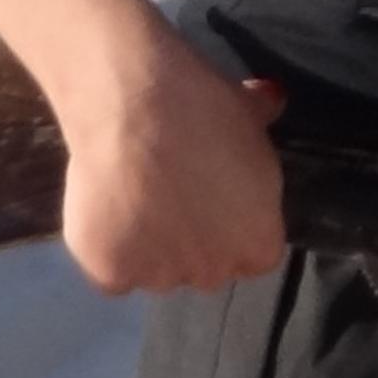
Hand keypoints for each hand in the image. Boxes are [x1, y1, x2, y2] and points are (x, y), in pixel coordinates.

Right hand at [55, 12, 289, 294]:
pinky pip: (110, 274)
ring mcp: (160, 278)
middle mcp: (215, 272)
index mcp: (260, 243)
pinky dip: (106, 250)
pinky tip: (106, 215)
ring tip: (133, 199)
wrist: (132, 110)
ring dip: (148, 247)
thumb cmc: (201, 110)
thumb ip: (264, 119)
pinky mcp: (109, 275)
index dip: (233, 227)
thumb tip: (272, 99)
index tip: (217, 200)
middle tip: (174, 197)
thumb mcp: (250, 112)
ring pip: (155, 272)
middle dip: (194, 240)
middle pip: (206, 267)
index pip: (254, 254)